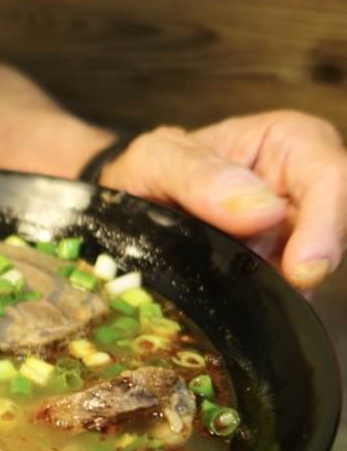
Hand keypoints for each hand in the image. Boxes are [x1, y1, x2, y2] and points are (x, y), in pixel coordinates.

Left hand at [101, 112, 346, 289]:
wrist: (125, 206)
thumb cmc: (148, 170)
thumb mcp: (154, 159)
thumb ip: (198, 176)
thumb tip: (264, 211)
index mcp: (288, 143)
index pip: (332, 176)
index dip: (327, 223)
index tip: (301, 268)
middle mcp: (300, 189)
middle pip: (335, 227)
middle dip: (312, 261)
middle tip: (283, 287)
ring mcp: (291, 234)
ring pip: (312, 267)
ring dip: (282, 286)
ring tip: (238, 291)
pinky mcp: (273, 270)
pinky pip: (283, 294)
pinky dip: (264, 303)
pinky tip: (238, 306)